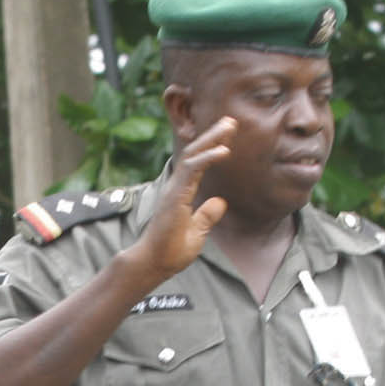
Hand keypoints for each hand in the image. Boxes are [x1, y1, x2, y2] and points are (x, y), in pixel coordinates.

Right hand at [123, 117, 234, 281]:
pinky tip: (223, 150)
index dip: (212, 147)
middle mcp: (176, 187)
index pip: (196, 163)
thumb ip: (207, 216)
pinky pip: (192, 171)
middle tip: (230, 121)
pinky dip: (208, 157)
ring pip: (192, 155)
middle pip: (194, 153)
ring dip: (211, 139)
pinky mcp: (175, 196)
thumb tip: (221, 201)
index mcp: (181, 193)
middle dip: (213, 135)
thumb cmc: (171, 252)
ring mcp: (174, 190)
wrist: (154, 264)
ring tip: (229, 126)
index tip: (228, 136)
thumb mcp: (197, 233)